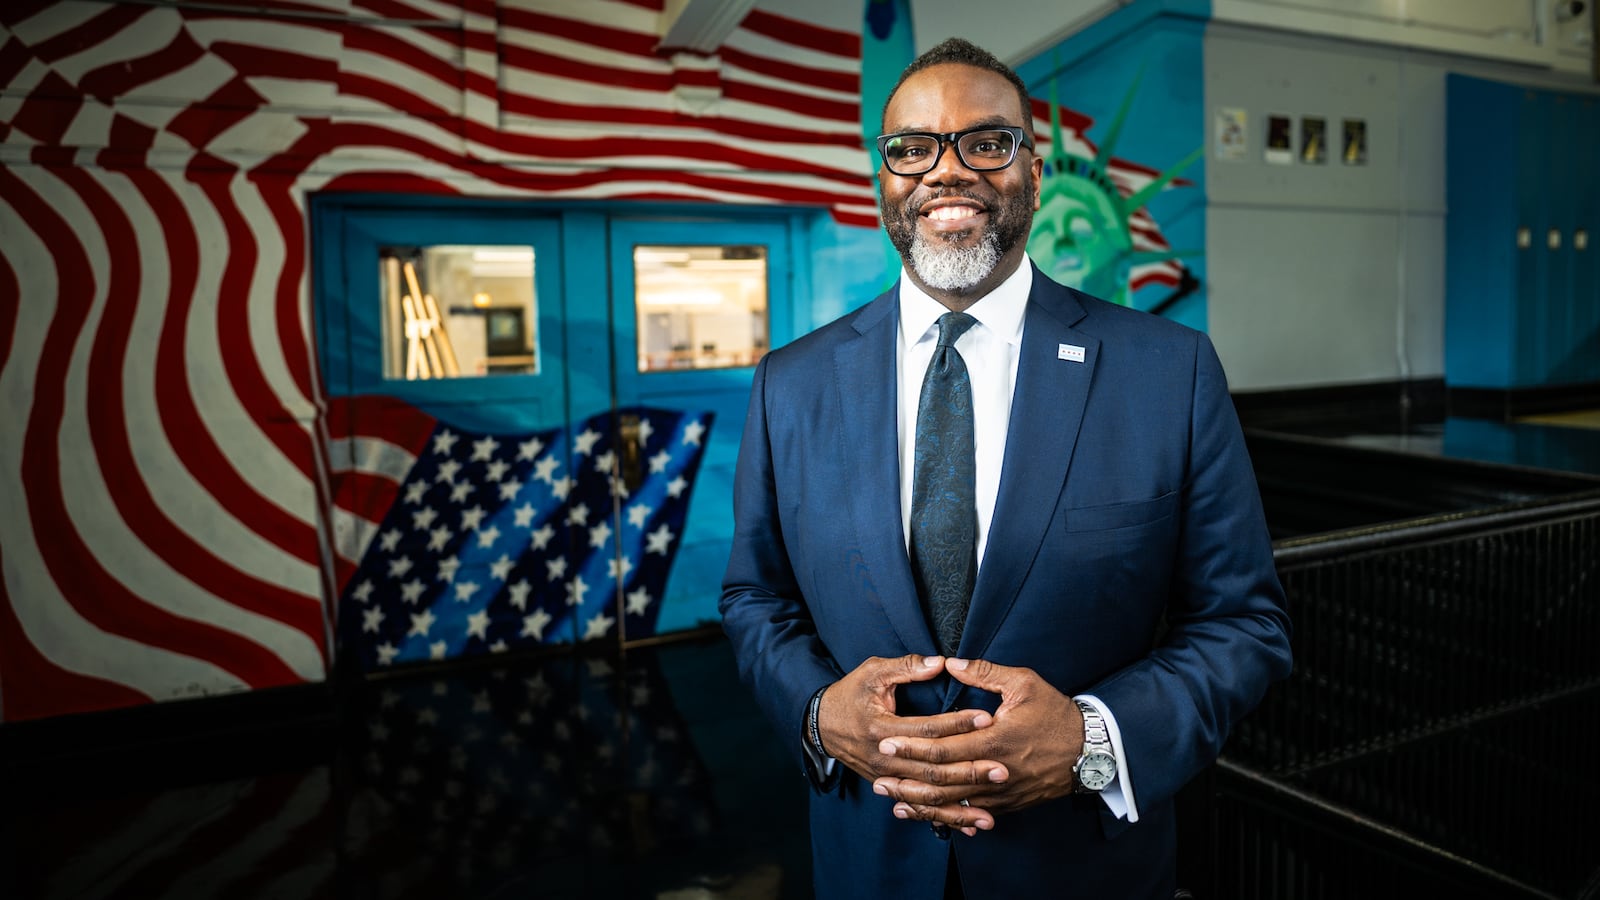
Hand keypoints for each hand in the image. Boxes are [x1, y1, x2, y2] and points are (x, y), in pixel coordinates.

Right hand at [818, 654, 1004, 831]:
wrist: (821, 725)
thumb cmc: (850, 694)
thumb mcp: (873, 673)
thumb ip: (906, 667)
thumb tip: (940, 663)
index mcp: (881, 728)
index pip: (927, 728)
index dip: (958, 723)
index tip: (988, 718)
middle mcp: (884, 759)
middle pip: (932, 768)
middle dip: (969, 770)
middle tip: (1002, 769)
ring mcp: (886, 778)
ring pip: (928, 795)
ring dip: (961, 803)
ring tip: (991, 810)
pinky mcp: (889, 787)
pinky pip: (920, 806)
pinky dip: (946, 818)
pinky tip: (970, 825)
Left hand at [872, 657, 1083, 832]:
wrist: (1091, 750)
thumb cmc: (1057, 713)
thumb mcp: (1024, 683)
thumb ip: (983, 673)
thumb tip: (948, 662)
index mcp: (993, 740)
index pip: (942, 747)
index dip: (911, 746)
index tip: (886, 741)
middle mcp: (994, 772)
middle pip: (940, 782)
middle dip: (906, 781)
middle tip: (877, 778)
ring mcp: (1000, 792)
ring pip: (952, 804)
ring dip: (920, 803)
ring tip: (892, 800)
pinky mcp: (1007, 803)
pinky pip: (970, 814)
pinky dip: (944, 816)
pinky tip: (925, 814)